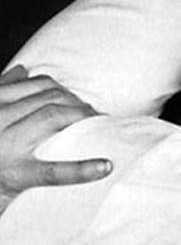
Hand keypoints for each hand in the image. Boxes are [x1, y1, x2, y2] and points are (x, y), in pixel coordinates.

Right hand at [0, 65, 111, 215]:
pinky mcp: (17, 175)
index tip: (77, 100)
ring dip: (82, 117)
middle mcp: (0, 119)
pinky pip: (52, 170)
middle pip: (51, 98)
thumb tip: (22, 70)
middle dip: (78, 102)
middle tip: (94, 115)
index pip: (40, 85)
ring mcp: (8, 146)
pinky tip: (104, 167)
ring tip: (99, 127)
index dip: (65, 90)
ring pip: (54, 115)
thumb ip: (4, 91)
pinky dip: (81, 170)